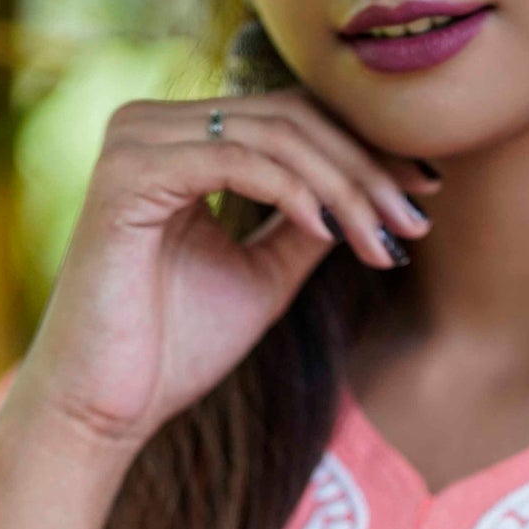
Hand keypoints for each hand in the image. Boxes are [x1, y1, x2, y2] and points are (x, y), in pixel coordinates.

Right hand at [16, 87, 436, 454]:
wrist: (102, 411)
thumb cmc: (173, 350)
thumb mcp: (266, 272)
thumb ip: (311, 220)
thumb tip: (379, 186)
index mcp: (178, 140)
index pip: (291, 118)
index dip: (365, 149)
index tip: (426, 192)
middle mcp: (151, 125)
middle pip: (290, 117)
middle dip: (365, 169)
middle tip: (417, 219)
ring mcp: (134, 142)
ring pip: (272, 135)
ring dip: (342, 187)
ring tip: (384, 238)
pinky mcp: (126, 175)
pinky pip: (234, 161)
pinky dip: (293, 192)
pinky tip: (330, 231)